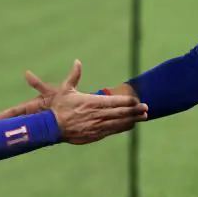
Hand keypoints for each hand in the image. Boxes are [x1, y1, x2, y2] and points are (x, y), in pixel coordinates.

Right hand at [0, 59, 147, 143]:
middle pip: (120, 113)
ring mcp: (96, 126)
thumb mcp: (65, 89)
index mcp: (91, 102)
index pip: (114, 102)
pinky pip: (112, 131)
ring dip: (132, 120)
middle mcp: (96, 115)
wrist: (51, 127)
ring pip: (118, 123)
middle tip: (146, 108)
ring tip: (143, 117)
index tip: (137, 100)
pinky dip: (123, 128)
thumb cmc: (59, 107)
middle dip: (134, 111)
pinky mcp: (95, 135)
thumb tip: (77, 61)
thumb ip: (74, 75)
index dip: (127, 102)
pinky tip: (131, 125)